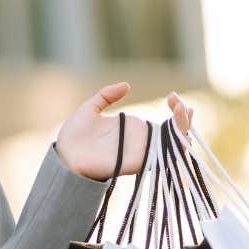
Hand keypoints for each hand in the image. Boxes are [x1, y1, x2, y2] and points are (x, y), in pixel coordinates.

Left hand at [54, 82, 194, 179]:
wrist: (63, 154)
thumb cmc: (74, 135)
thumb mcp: (90, 108)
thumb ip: (107, 96)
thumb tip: (127, 85)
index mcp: (134, 129)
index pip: (165, 123)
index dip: (177, 111)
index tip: (173, 96)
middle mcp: (141, 142)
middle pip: (175, 134)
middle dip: (185, 119)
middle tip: (180, 104)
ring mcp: (140, 153)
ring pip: (173, 147)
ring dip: (183, 130)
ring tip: (181, 111)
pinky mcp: (135, 163)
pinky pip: (160, 158)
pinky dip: (172, 147)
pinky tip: (176, 132)